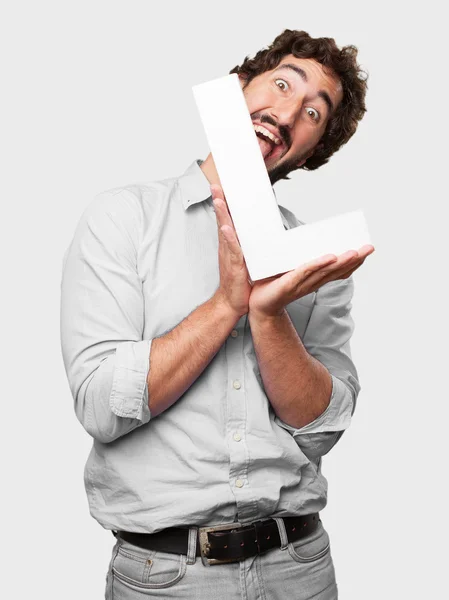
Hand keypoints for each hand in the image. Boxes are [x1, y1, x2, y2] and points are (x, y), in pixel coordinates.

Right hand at [211, 183, 251, 317]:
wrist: (232, 302)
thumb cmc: (239, 281)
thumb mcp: (246, 258)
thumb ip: (249, 244)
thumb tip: (258, 231)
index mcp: (231, 244)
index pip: (228, 219)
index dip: (226, 204)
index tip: (224, 187)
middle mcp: (227, 246)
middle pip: (222, 220)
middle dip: (219, 202)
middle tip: (216, 185)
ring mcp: (229, 255)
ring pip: (224, 230)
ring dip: (221, 215)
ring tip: (219, 200)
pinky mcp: (233, 265)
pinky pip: (231, 249)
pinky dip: (228, 238)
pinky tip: (226, 228)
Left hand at [248, 245, 374, 317]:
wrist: (256, 305)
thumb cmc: (270, 286)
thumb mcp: (286, 268)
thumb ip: (295, 255)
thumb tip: (301, 235)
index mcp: (313, 279)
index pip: (337, 271)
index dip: (353, 263)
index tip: (366, 250)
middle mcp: (311, 283)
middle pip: (336, 271)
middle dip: (354, 259)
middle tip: (369, 247)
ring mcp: (301, 284)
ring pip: (325, 272)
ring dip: (341, 262)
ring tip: (354, 252)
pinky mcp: (287, 284)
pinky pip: (304, 272)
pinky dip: (318, 265)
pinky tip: (330, 258)